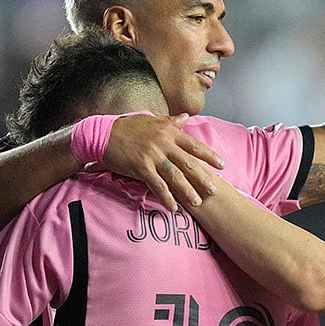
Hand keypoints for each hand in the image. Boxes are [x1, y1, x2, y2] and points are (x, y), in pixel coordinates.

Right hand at [102, 114, 224, 210]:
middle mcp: (163, 144)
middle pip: (188, 163)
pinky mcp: (140, 168)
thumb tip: (186, 118)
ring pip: (174, 176)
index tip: (222, 165)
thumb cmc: (127, 127)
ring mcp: (152, 156)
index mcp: (168, 132)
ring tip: (197, 202)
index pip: (194, 145)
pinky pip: (156, 185)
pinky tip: (173, 207)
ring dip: (187, 191)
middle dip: (202, 177)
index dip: (209, 156)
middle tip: (214, 190)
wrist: (103, 134)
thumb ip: (171, 121)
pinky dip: (166, 197)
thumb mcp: (152, 120)